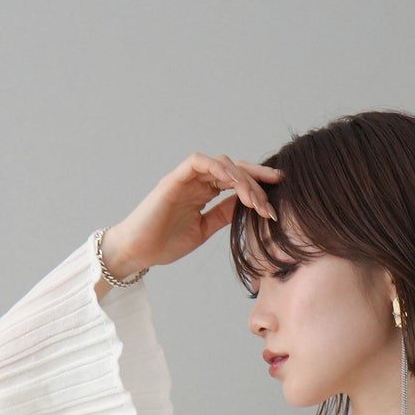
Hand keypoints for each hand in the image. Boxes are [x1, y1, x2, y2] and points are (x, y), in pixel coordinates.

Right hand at [102, 151, 284, 278]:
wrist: (137, 252)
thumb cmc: (164, 243)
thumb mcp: (204, 229)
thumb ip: (223, 214)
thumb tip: (247, 206)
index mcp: (204, 192)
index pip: (236, 180)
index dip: (257, 183)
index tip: (277, 193)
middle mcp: (196, 181)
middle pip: (233, 168)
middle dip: (256, 180)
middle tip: (270, 201)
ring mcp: (185, 178)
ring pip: (221, 164)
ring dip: (241, 179)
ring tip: (253, 201)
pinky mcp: (174, 179)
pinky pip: (198, 162)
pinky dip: (218, 168)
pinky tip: (234, 183)